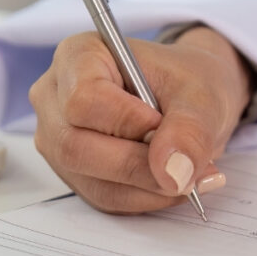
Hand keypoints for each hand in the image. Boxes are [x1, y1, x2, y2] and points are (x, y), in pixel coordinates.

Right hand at [28, 27, 250, 212]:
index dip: (124, 120)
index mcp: (76, 57)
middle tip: (185, 166)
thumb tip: (173, 174)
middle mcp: (54, 99)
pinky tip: (172, 182)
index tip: (161, 124)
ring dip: (147, 187)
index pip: (82, 98)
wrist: (184, 99)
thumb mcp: (201, 94)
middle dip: (138, 164)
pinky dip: (145, 198)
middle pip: (76, 147)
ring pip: (92, 181)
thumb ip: (190, 130)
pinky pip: (104, 198)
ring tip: (189, 174)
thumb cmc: (185, 82)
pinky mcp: (73, 173)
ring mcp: (57, 140)